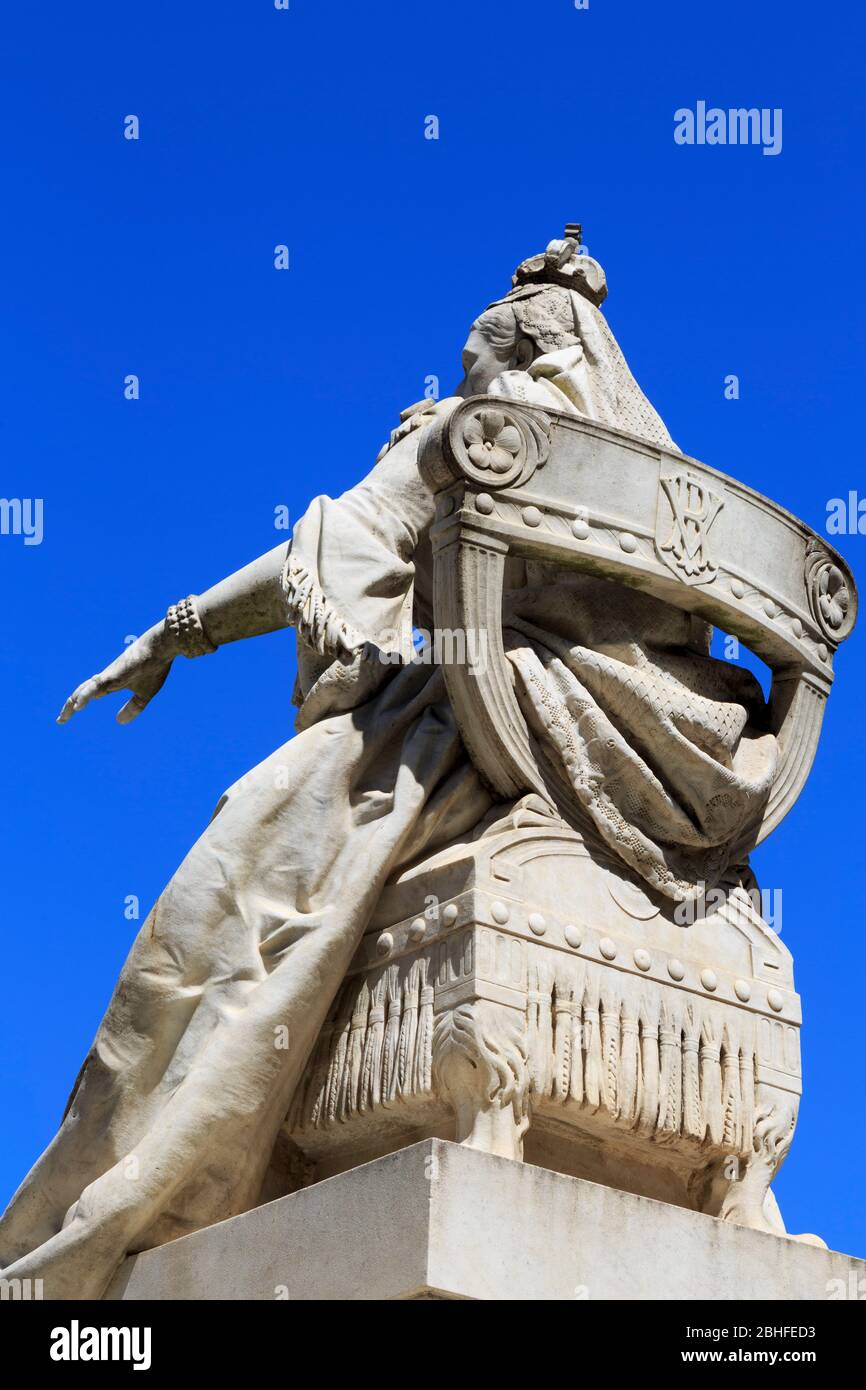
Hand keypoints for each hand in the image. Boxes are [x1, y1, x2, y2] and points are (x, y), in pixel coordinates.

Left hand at [57, 623, 176, 725]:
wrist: (160, 650)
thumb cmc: (153, 668)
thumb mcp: (143, 695)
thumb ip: (132, 708)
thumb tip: (119, 722)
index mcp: (112, 683)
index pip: (90, 694)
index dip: (80, 703)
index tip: (72, 712)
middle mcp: (106, 679)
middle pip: (82, 692)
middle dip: (70, 706)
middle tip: (60, 720)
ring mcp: (107, 676)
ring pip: (84, 690)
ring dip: (72, 703)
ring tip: (63, 717)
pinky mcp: (112, 675)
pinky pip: (94, 687)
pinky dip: (85, 696)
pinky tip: (77, 707)